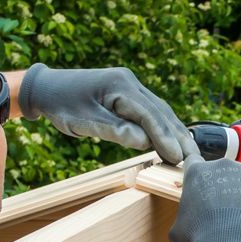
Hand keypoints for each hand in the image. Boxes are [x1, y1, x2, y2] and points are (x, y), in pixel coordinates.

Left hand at [18, 64, 197, 164]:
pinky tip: (172, 139)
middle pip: (160, 111)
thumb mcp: (84, 121)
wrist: (48, 88)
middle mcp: (130, 82)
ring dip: (174, 131)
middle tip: (193, 159)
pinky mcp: (128, 93)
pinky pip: (151, 111)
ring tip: (189, 152)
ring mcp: (130, 86)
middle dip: (177, 135)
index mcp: (120, 86)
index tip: (178, 157)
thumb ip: (114, 130)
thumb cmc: (62, 105)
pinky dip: (163, 126)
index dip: (165, 137)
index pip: (149, 114)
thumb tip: (144, 141)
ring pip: (159, 110)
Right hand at [169, 157, 240, 241]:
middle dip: (230, 187)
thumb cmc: (200, 240)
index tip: (209, 188)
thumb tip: (188, 221)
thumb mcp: (178, 228)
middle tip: (232, 209)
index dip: (204, 178)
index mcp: (197, 172)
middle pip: (228, 171)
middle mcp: (222, 164)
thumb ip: (185, 215)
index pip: (197, 164)